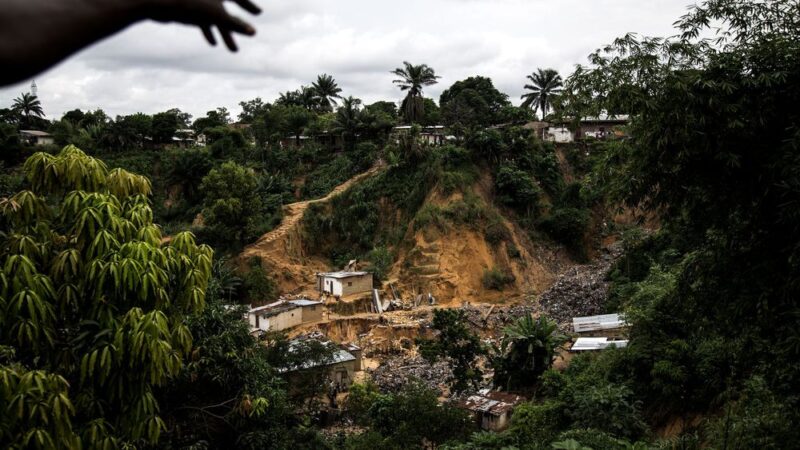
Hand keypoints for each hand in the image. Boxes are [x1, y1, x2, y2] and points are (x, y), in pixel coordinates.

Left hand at [146, 0, 260, 51]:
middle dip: (238, 24)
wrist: (156, 3)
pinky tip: (213, 43)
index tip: (259, 14)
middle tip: (252, 33)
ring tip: (234, 51)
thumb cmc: (187, 6)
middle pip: (227, 8)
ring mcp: (198, 0)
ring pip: (215, 17)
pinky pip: (203, 19)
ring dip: (225, 33)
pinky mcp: (187, 7)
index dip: (249, 5)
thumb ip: (234, 24)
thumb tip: (253, 32)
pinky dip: (209, 30)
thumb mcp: (214, 15)